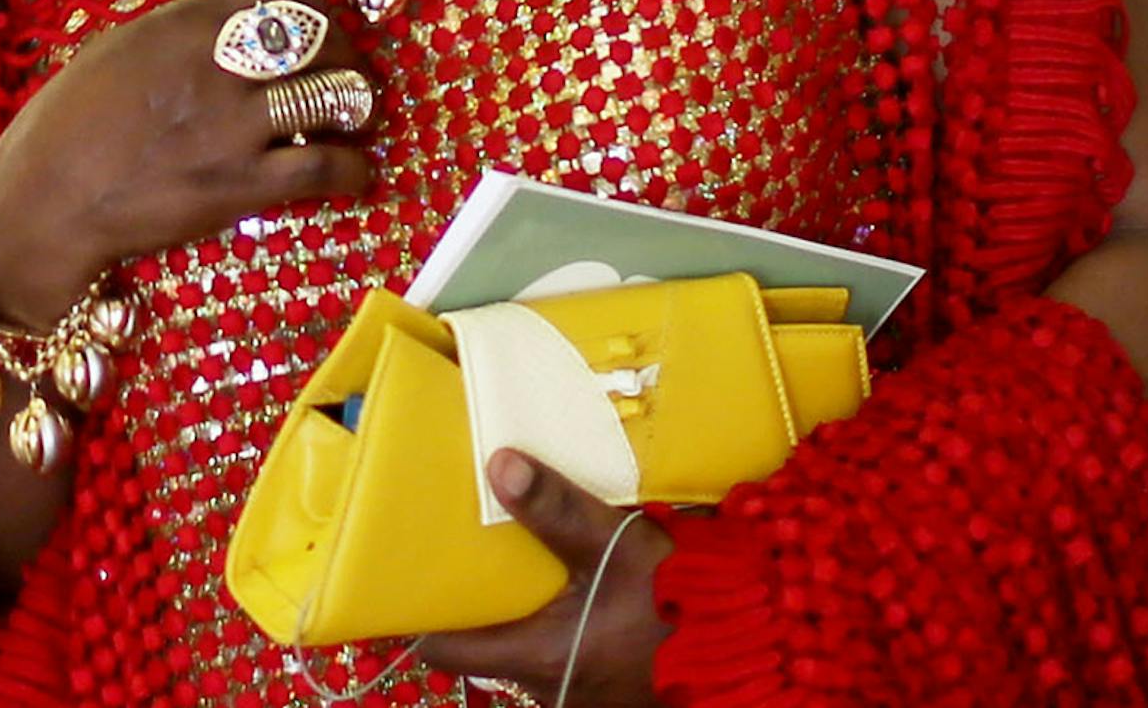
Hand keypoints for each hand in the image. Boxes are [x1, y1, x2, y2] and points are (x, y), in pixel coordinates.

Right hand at [0, 0, 375, 325]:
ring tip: (352, 118)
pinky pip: (327, 167)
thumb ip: (179, 32)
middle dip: (344, 51)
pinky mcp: (242, 187)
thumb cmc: (65, 124)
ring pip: (335, 95)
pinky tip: (352, 171)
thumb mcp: (118, 49)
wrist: (46, 201)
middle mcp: (219, 66)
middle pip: (321, 36)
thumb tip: (224, 26)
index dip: (312, 0)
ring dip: (356, 105)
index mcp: (185, 24)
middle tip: (343, 71)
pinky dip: (354, 168)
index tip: (317, 20)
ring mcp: (235, 127)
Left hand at [416, 453, 669, 706]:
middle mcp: (547, 683)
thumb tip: (499, 464)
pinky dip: (550, 609)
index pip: (443, 647)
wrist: (754, 647)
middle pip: (481, 640)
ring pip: (521, 639)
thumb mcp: (616, 547)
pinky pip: (559, 642)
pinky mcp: (605, 676)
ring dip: (513, 599)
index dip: (412, 611)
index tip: (393, 570)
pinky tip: (558, 568)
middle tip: (451, 536)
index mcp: (535, 658)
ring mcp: (578, 685)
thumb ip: (557, 508)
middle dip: (468, 593)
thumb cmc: (683, 605)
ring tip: (502, 541)